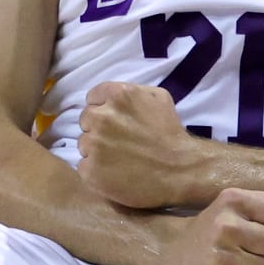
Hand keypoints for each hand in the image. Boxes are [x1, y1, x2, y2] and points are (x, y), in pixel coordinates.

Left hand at [78, 81, 205, 209]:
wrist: (180, 171)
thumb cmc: (171, 133)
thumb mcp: (159, 98)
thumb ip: (133, 91)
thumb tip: (113, 97)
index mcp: (116, 95)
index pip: (92, 98)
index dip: (103, 109)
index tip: (115, 121)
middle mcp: (101, 117)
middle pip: (86, 120)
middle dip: (98, 128)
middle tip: (117, 141)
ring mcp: (93, 145)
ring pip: (83, 144)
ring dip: (96, 150)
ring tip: (117, 158)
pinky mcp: (90, 171)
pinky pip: (84, 166)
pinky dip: (95, 170)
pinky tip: (113, 173)